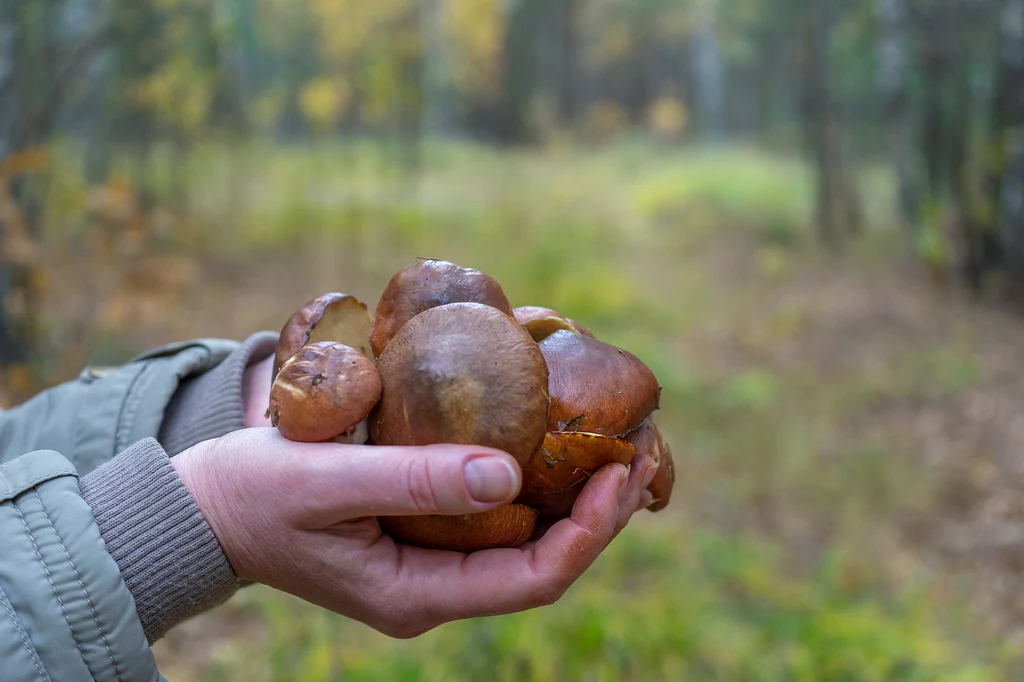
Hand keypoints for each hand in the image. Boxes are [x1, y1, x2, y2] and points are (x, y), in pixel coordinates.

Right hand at [172, 428, 656, 637]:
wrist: (206, 510)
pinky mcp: (422, 533)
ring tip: (617, 445)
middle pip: (544, 561)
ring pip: (526, 541)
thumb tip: (508, 475)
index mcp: (418, 594)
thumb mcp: (324, 481)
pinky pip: (496, 518)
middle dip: (600, 513)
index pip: (533, 580)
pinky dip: (533, 482)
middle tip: (642, 450)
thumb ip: (410, 480)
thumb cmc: (254, 494)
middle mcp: (436, 588)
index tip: (621, 471)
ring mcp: (431, 563)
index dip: (589, 531)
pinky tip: (551, 443)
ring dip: (575, 497)